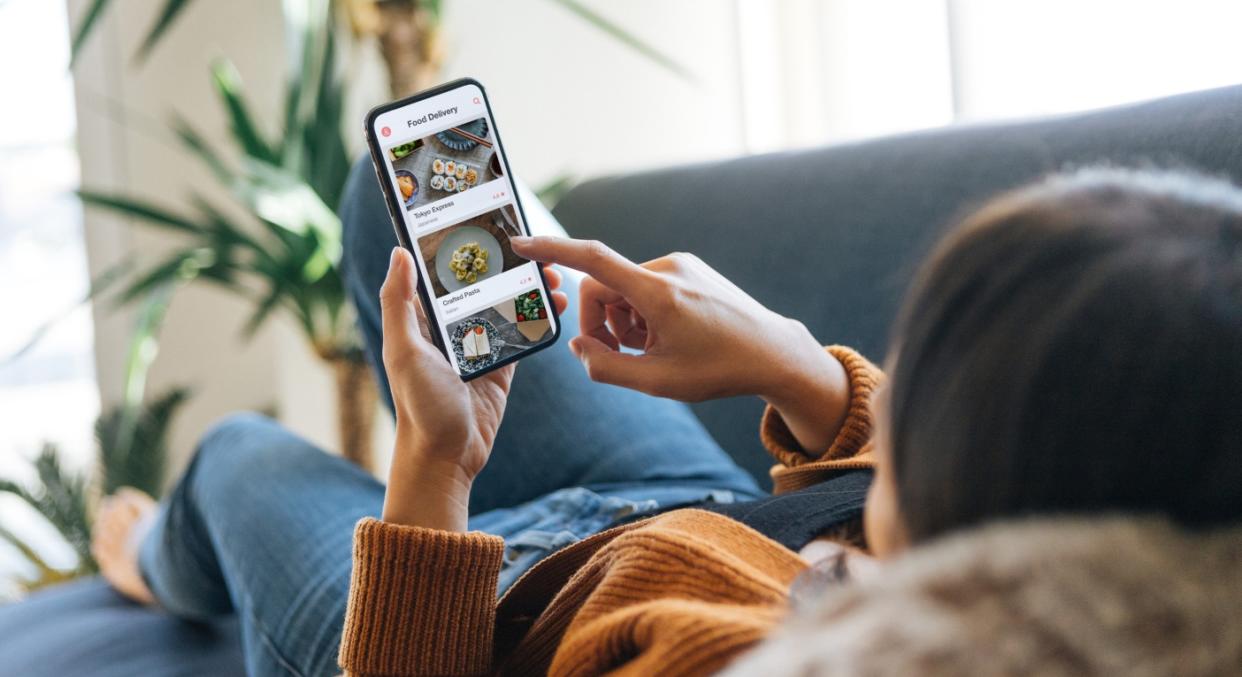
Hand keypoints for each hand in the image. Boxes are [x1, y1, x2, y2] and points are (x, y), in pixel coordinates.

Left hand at [378, 247, 566, 529]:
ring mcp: (481, 344)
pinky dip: (541, 316)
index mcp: (424, 319)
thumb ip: (399, 302)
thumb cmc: (418, 406)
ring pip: (509, 302)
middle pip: (483, 282)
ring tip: (552, 272)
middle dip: (507, 261)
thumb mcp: (403, 350)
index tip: (484, 219)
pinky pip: (524, 331)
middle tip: (532, 244)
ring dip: (530, 286)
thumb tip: (399, 251)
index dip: (461, 244)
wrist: (447, 457)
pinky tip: (557, 303)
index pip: (442, 271)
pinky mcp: (503, 364)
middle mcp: (452, 327)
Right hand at [511, 236, 848, 451]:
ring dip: (625, 323)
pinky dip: (644, 313)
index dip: (552, 250)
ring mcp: (681, 265)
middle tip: (620, 358)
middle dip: (601, 324)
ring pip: (624, 291)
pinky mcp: (689, 269)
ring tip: (654, 351)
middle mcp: (668, 269)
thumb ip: (606, 367)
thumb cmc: (719, 370)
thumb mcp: (657, 382)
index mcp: (658, 292)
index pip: (592, 260)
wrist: (774, 353)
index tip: (521, 244)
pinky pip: (646, 286)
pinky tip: (669, 338)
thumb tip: (577, 347)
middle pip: (604, 289)